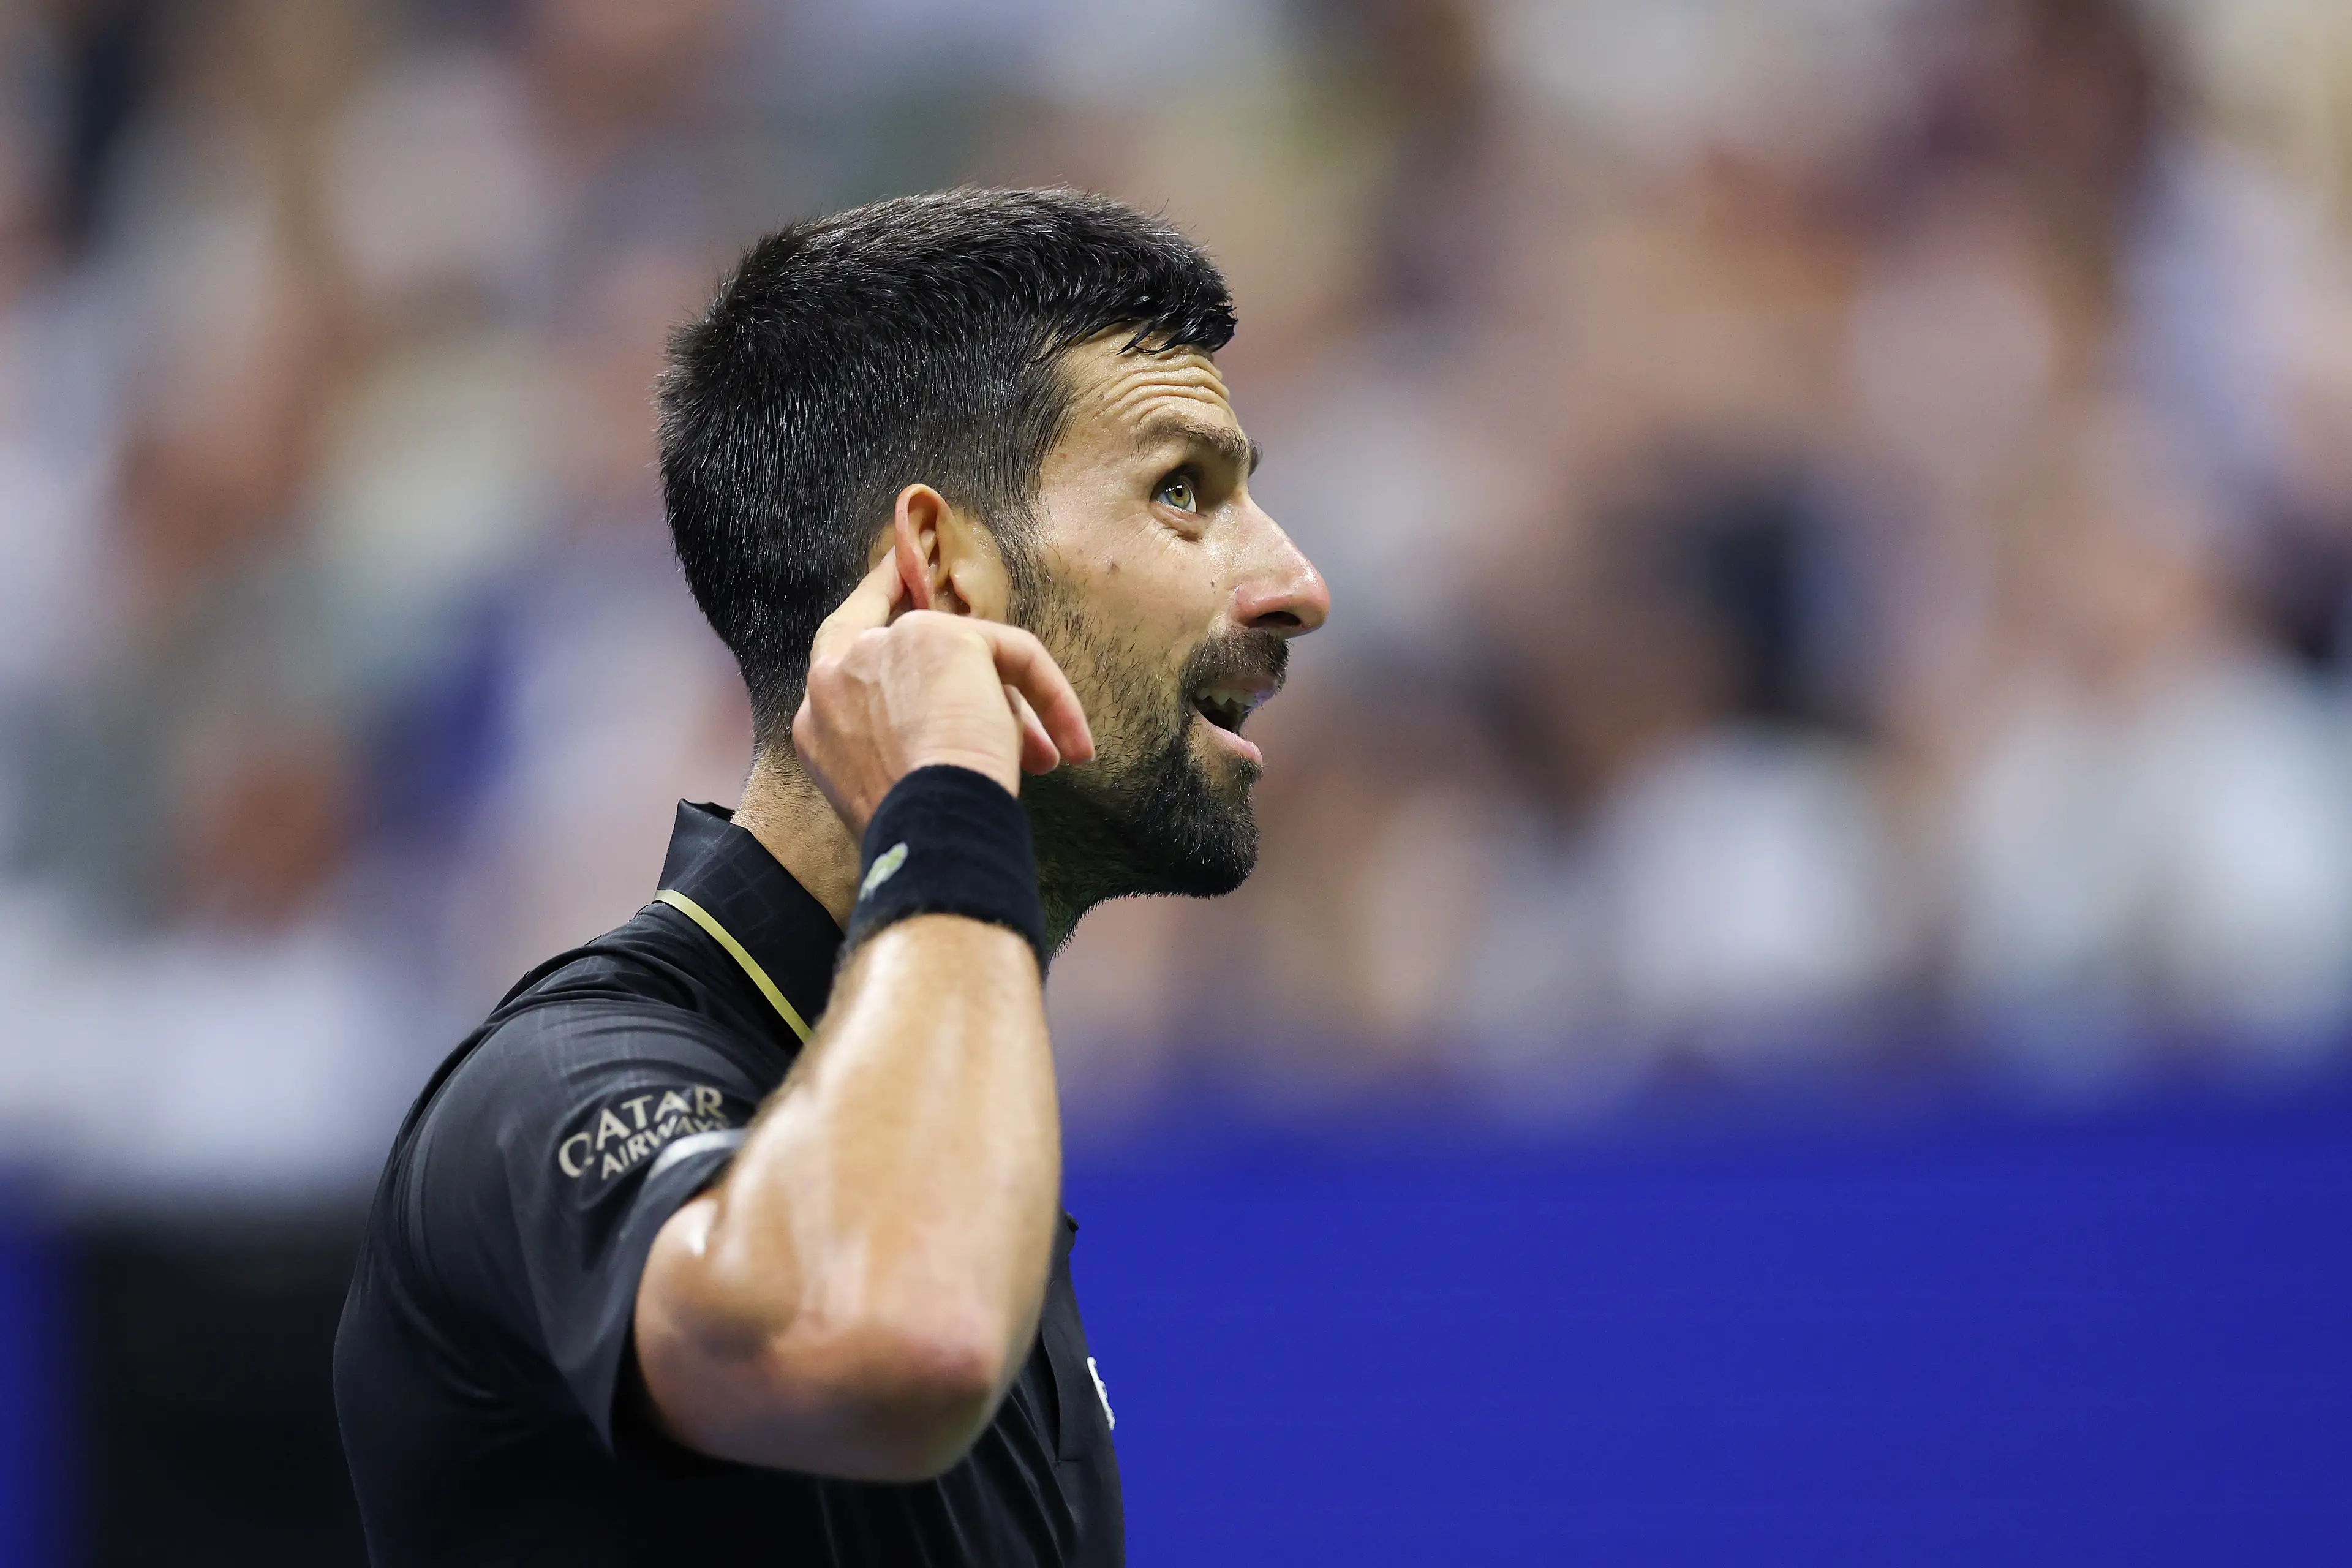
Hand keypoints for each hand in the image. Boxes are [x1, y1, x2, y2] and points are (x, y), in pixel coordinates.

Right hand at [793, 557, 1094, 834]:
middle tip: (997, 663)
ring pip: (965, 656)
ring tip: (1047, 756)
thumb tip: (981, 726)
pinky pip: (1015, 655)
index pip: (842, 644)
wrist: (925, 825)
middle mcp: (838, 672)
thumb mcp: (894, 779)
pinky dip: (1051, 698)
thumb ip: (911, 738)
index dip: (874, 604)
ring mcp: (886, 647)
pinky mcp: (943, 638)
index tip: (899, 577)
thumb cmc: (914, 826)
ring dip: (1010, 708)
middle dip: (957, 648)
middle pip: (908, 638)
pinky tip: (1074, 744)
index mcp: (818, 717)